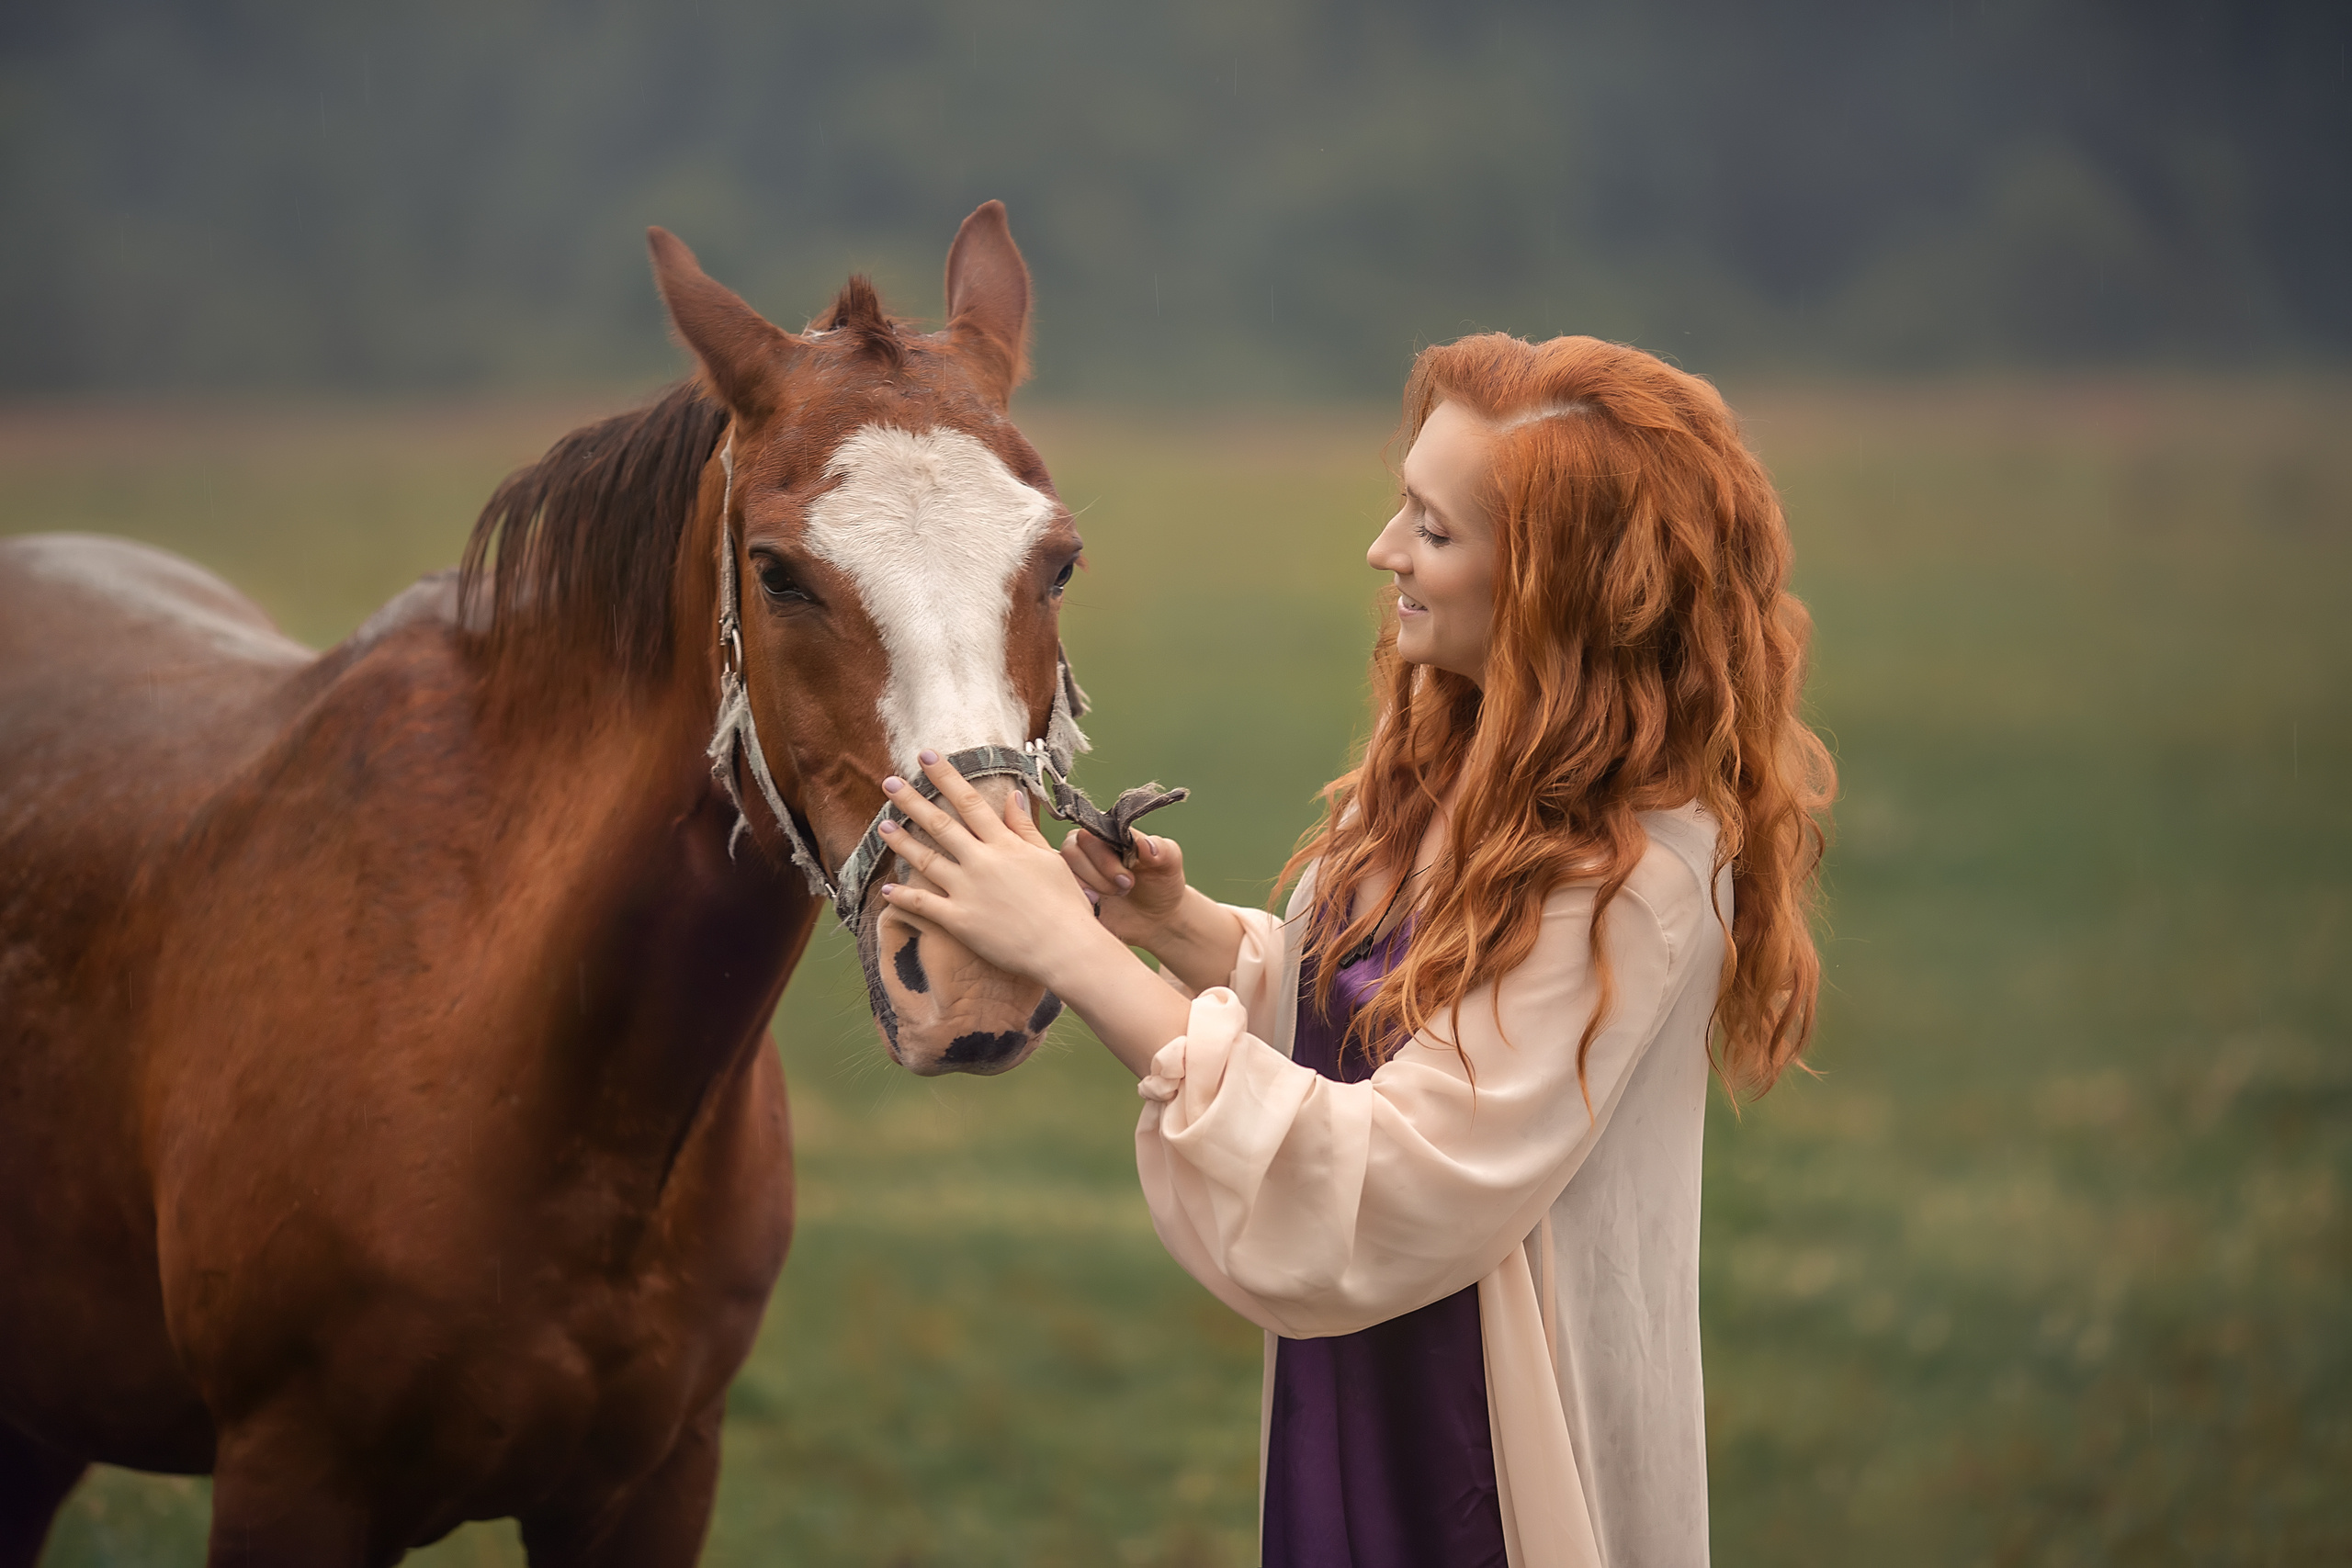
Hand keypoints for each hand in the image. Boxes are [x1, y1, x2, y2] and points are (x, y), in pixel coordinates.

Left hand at [873, 752, 1117, 995]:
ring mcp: (967, 891)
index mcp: (1005, 845)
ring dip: (902, 842)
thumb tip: (1011, 796)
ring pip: (926, 861)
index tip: (926, 757)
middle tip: (889, 783)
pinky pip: (924, 906)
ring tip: (882, 826)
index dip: (946, 777)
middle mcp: (981, 862)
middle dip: (912, 801)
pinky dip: (903, 897)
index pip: (970, 802)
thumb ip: (1025, 828)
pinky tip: (886, 888)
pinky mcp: (959, 922)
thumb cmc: (1065, 904)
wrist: (1064, 948)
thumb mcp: (1050, 859)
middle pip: (941, 825)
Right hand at [1061, 827, 1189, 948]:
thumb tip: (1146, 844)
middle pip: (1071, 850)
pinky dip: (1076, 899)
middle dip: (1097, 872)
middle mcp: (1087, 850)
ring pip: (1062, 871)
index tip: (1128, 877)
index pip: (1090, 833)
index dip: (1104, 856)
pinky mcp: (1073, 894)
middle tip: (1125, 887)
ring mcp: (1078, 872)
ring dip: (1087, 886)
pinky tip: (1095, 907)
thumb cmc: (1162, 883)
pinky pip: (1060, 892)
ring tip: (1111, 897)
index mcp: (1108, 834)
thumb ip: (1161, 849)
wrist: (1157, 919)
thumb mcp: (1169, 864)